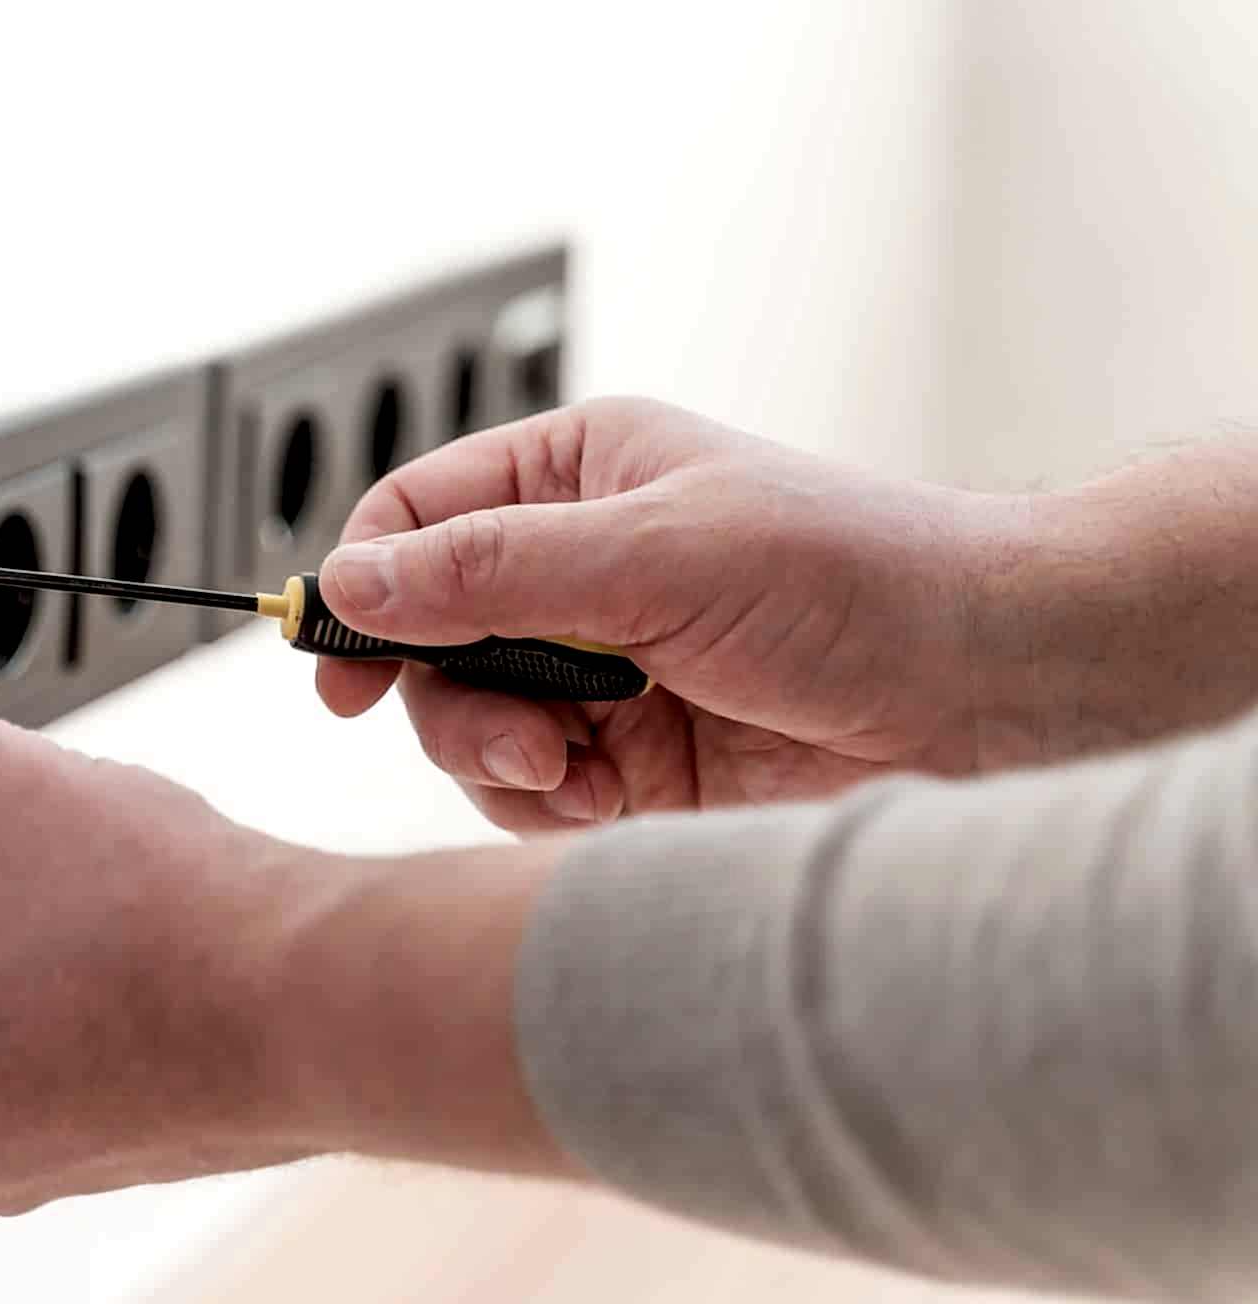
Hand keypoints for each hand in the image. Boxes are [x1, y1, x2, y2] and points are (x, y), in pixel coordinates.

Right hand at [316, 397, 1018, 833]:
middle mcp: (575, 568)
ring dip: (500, 759)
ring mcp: (599, 668)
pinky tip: (610, 802)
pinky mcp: (629, 759)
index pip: (414, 520)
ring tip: (577, 774)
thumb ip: (488, 571)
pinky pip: (528, 789)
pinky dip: (548, 805)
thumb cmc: (850, 579)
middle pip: (427, 637)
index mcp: (574, 477)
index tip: (338, 670)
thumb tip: (346, 582)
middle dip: (448, 699)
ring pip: (467, 723)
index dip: (363, 590)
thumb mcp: (652, 555)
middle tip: (511, 741)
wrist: (986, 694)